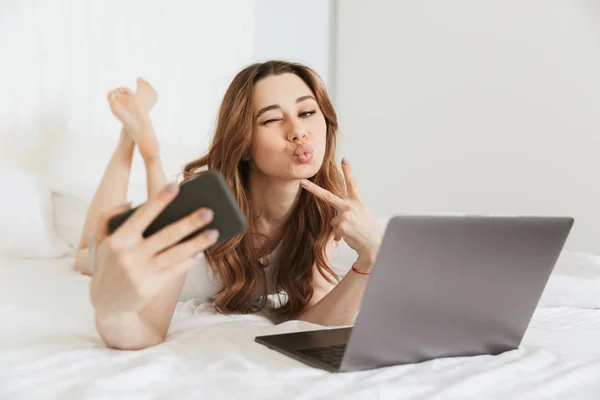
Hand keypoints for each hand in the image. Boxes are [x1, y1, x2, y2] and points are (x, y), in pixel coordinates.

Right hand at [90, 183, 218, 314]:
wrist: (105, 303)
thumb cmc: (108, 264)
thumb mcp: (101, 240)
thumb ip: (110, 217)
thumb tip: (133, 202)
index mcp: (118, 240)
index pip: (142, 215)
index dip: (160, 200)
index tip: (176, 185)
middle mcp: (130, 256)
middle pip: (166, 235)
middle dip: (190, 222)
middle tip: (209, 211)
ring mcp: (141, 273)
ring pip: (175, 254)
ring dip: (197, 243)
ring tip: (214, 233)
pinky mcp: (151, 287)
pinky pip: (175, 271)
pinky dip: (189, 261)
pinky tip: (200, 253)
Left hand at [300, 158, 383, 270]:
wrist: (374, 243)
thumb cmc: (369, 229)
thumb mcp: (363, 214)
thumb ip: (350, 210)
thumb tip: (336, 217)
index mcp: (357, 202)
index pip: (352, 183)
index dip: (348, 171)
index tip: (344, 160)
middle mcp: (350, 206)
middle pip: (328, 196)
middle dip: (313, 189)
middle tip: (303, 183)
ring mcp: (345, 215)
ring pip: (334, 221)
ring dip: (340, 228)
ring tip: (353, 231)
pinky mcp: (341, 226)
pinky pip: (335, 231)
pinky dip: (341, 236)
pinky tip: (350, 236)